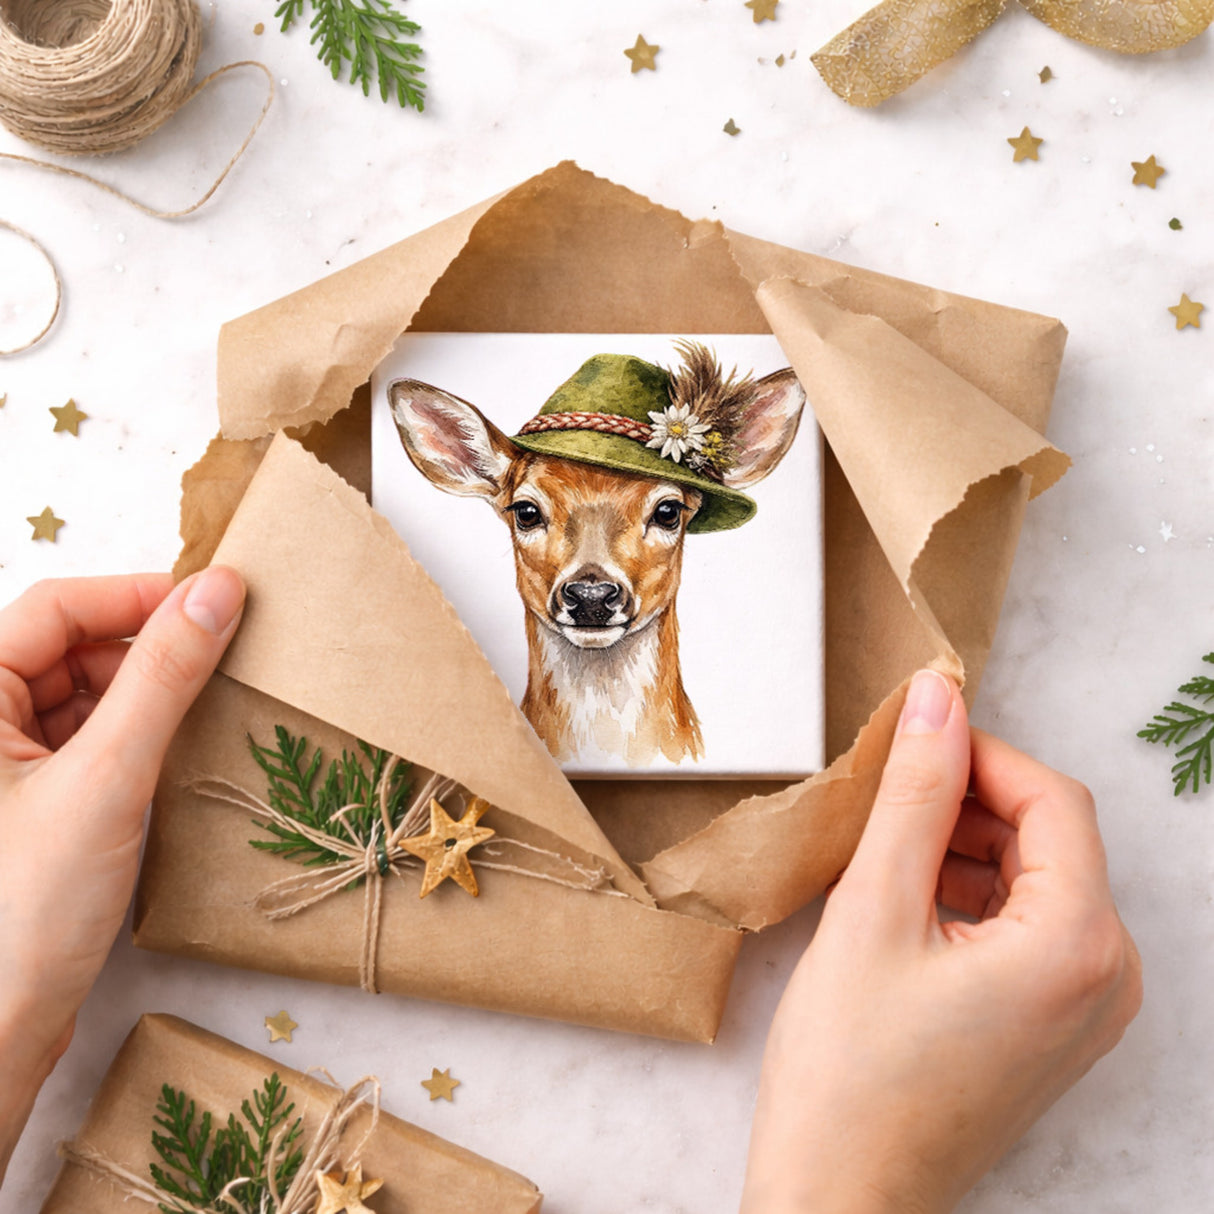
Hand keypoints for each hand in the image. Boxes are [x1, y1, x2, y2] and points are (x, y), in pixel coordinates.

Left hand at [0, 569, 244, 1180]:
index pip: (55, 608)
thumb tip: (218, 591)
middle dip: (147, 645)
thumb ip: (164, 676)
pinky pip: (92, 740)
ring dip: (148, 691)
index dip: (136, 594)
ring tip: (212, 701)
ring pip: (86, 694)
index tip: (216, 599)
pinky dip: (139, 735)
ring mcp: (6, 767)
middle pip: (71, 647)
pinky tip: (181, 749)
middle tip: (226, 651)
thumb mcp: (107, 778)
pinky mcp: (35, 803)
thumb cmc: (23, 911)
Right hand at [741, 669, 1142, 1213]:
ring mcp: (1087, 1010)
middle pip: (1049, 838)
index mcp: (1078, 946)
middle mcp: (1107, 979)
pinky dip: (970, 898)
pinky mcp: (1055, 1027)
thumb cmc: (849, 1073)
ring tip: (881, 857)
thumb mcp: (873, 910)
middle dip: (967, 804)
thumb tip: (937, 700)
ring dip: (963, 849)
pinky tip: (903, 906)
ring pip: (1035, 880)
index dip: (979, 755)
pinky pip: (1028, 929)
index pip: (1052, 799)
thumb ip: (913, 794)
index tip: (909, 740)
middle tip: (882, 802)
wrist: (840, 1197)